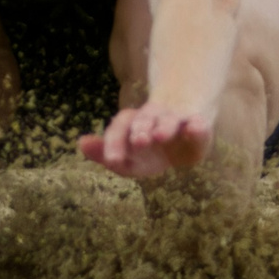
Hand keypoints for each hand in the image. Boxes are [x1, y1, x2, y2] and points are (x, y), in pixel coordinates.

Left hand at [80, 103, 214, 182]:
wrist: (186, 133)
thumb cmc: (151, 150)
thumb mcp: (130, 157)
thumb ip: (106, 153)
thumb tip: (80, 143)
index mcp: (134, 125)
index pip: (120, 127)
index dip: (114, 142)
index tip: (111, 160)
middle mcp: (153, 118)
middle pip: (143, 119)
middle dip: (139, 129)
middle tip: (137, 141)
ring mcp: (176, 120)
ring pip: (169, 119)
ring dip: (164, 125)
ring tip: (160, 135)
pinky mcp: (198, 125)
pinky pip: (198, 124)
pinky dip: (196, 126)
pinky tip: (194, 128)